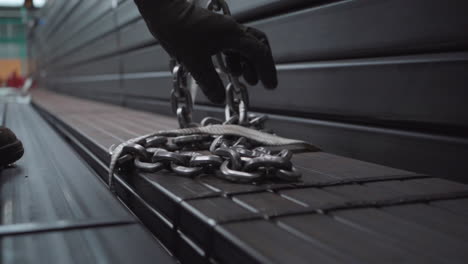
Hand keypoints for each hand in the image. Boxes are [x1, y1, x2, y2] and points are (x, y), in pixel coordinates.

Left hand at [134, 0, 277, 103]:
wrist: (164, 10)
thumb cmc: (178, 31)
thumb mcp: (194, 61)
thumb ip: (208, 82)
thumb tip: (218, 100)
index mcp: (233, 35)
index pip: (258, 53)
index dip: (266, 70)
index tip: (270, 86)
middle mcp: (232, 30)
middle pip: (257, 45)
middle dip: (261, 65)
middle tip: (263, 82)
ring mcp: (223, 29)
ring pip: (244, 45)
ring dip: (247, 62)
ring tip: (245, 79)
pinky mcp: (214, 30)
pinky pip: (232, 44)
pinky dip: (235, 58)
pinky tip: (228, 70)